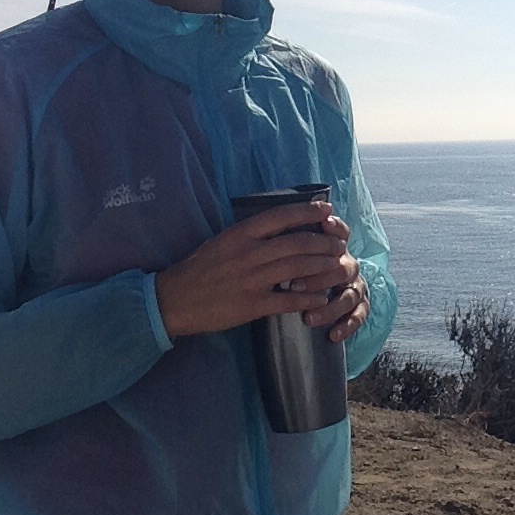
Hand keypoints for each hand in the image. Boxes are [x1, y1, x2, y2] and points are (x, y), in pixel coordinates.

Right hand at [155, 200, 350, 337]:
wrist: (173, 300)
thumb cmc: (200, 268)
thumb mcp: (222, 241)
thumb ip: (250, 234)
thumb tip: (282, 224)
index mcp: (240, 234)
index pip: (280, 216)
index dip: (307, 212)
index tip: (327, 210)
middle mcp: (248, 253)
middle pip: (296, 242)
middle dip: (324, 242)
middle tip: (340, 244)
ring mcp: (250, 279)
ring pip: (297, 267)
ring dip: (322, 265)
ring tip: (337, 264)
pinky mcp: (251, 305)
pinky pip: (287, 300)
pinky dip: (308, 297)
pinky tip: (321, 296)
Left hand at [277, 212, 369, 341]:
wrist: (322, 290)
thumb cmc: (298, 268)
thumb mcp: (292, 253)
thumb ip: (289, 240)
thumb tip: (270, 226)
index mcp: (334, 246)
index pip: (340, 232)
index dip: (335, 228)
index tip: (323, 224)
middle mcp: (348, 264)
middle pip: (342, 267)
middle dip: (319, 277)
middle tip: (294, 285)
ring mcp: (355, 284)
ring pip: (350, 294)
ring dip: (331, 307)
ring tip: (308, 319)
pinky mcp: (359, 304)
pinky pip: (360, 314)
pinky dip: (349, 324)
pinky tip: (333, 335)